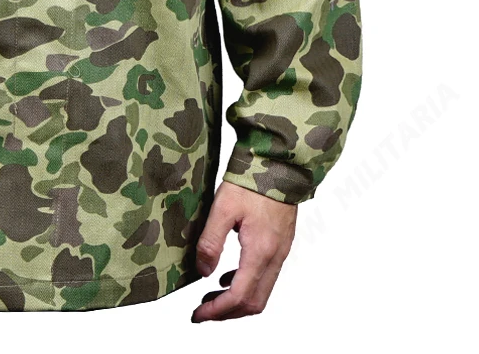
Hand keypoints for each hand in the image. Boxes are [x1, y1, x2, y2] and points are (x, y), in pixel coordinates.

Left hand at [191, 180, 296, 321]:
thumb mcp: (223, 207)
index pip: (240, 297)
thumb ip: (211, 241)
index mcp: (260, 251)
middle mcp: (275, 258)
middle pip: (254, 303)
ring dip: (237, 301)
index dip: (218, 311)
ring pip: (262, 292)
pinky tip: (228, 277)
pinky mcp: (281, 244)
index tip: (198, 315)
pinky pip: (266, 277)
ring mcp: (281, 252)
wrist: (279, 163)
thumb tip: (202, 271)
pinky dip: (247, 285)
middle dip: (227, 313)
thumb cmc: (251, 181)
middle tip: (203, 312)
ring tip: (211, 297)